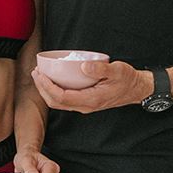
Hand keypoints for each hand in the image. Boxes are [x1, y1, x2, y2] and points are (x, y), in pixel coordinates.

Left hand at [31, 59, 150, 113]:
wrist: (136, 89)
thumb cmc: (127, 80)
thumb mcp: (117, 71)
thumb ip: (100, 69)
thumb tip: (83, 66)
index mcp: (91, 100)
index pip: (61, 97)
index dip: (47, 87)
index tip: (40, 74)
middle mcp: (85, 105)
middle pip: (56, 102)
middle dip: (42, 88)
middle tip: (35, 72)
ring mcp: (85, 105)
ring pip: (59, 103)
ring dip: (46, 90)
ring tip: (39, 75)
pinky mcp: (85, 101)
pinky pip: (65, 99)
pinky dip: (54, 90)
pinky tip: (52, 79)